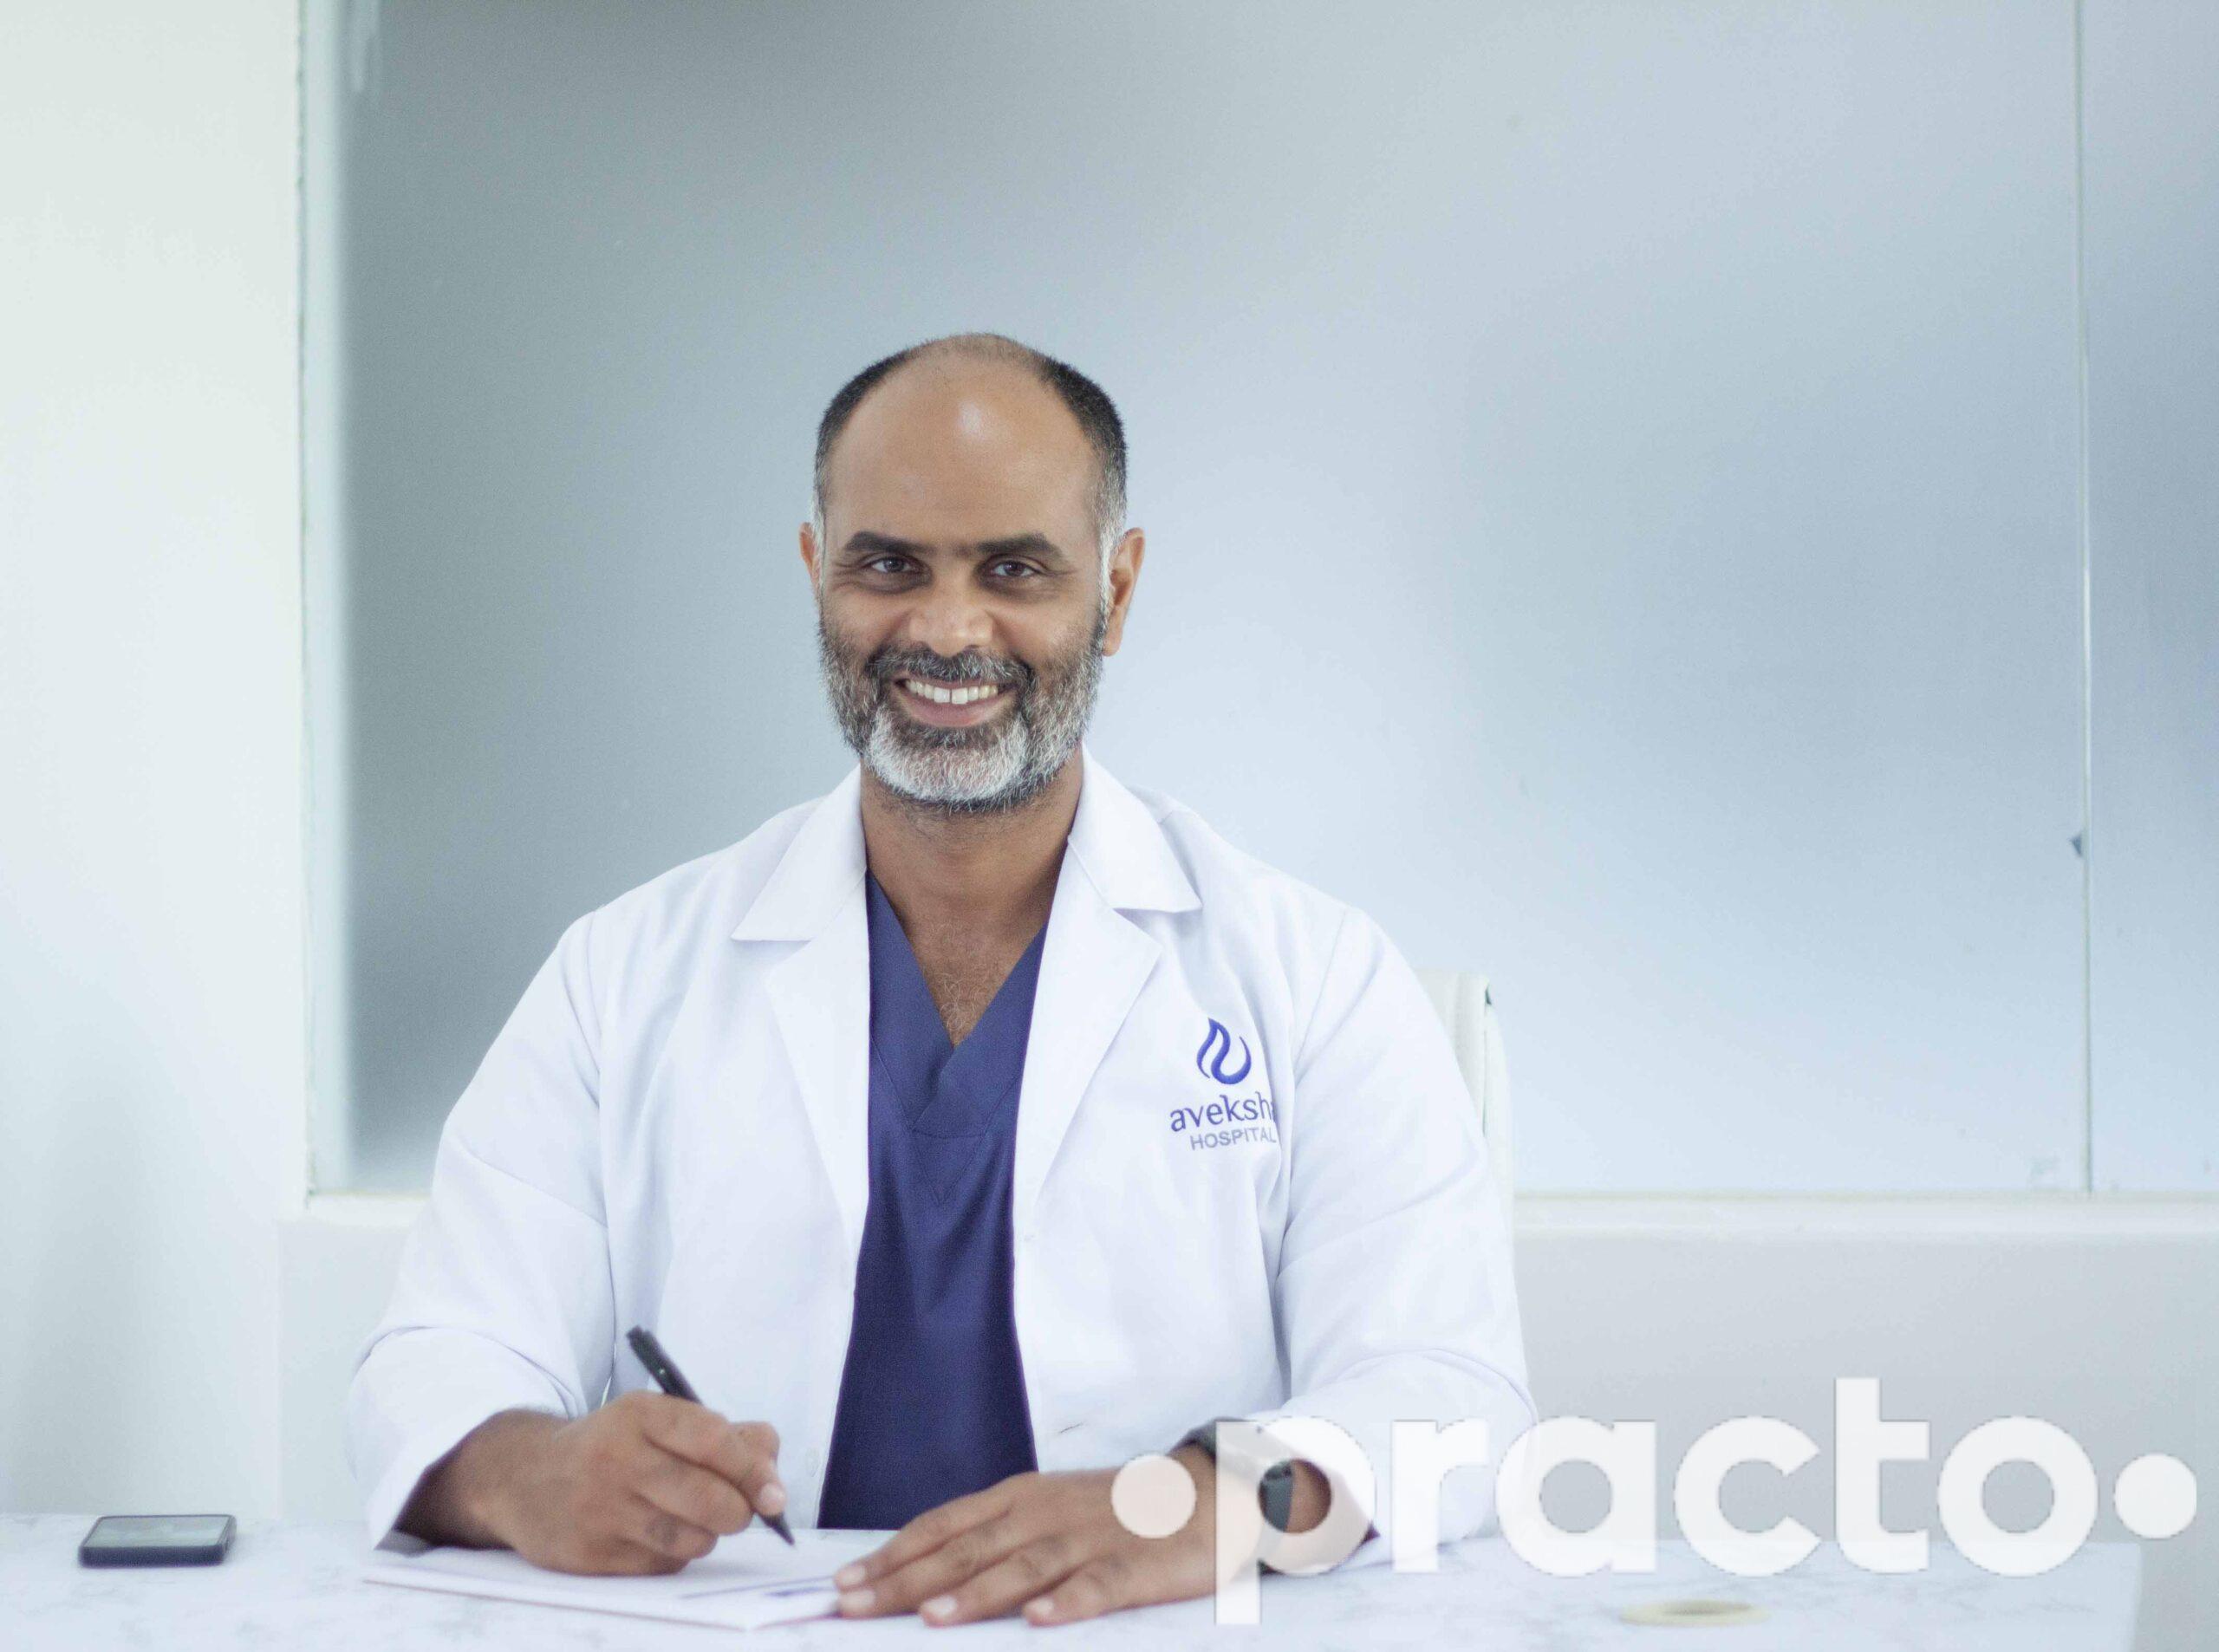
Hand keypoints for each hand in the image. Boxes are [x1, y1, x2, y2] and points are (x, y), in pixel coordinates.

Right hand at [401, 1394, 786, 1574]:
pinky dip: (674, 1555)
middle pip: (711, 1500)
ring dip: (707, 1535)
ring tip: (693, 1519)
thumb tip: (771, 1475)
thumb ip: (725, 1436)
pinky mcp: (590, 1554)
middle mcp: (618, 1458)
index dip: (754, 1471)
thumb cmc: (613, 1447)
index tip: (775, 1495)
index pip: (715, 1441)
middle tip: (741, 1512)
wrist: (525, 1479)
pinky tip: (656, 1534)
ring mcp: (601, 1510)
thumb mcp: (659, 1420)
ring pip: (691, 1540)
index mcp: (640, 1414)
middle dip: (740, 1513)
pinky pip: (660, 1565)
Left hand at [832, 1447, 1225, 1627]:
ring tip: (931, 1617)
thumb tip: (926, 1574)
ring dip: (974, 1593)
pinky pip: (1096, 1587)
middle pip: (967, 1548)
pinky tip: (1040, 1621)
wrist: (1206, 1494)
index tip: (844, 1583)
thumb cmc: (1116, 1511)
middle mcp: (1044, 1513)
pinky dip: (1066, 1603)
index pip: (942, 1525)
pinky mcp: (1132, 1566)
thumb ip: (995, 1536)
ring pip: (1022, 1567)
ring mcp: (1088, 1538)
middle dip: (907, 1580)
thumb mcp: (1048, 1509)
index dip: (893, 1554)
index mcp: (1019, 1497)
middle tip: (854, 1605)